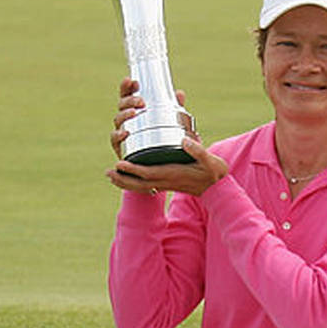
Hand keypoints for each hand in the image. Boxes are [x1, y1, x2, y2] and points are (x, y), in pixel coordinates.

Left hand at [107, 137, 227, 196]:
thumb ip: (198, 149)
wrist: (218, 187)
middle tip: (108, 173)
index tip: (120, 164)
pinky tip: (126, 178)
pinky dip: (133, 183)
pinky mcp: (167, 182)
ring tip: (111, 176)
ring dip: (125, 182)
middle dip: (123, 178)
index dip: (133, 170)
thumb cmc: (213, 172)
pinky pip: (145, 185)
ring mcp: (166, 183)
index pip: (149, 173)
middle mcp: (166, 180)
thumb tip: (184, 139)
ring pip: (140, 186)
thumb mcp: (209, 159)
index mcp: (173, 174)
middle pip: (139, 183)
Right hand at [110, 78, 188, 158]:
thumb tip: (179, 93)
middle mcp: (126, 121)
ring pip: (118, 120)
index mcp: (135, 111)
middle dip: (129, 100)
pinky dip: (119, 135)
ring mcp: (121, 133)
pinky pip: (115, 139)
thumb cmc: (162, 142)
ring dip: (124, 114)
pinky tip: (125, 132)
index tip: (132, 80)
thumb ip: (175, 109)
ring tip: (134, 112)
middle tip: (141, 101)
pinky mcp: (120, 147)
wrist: (155, 166)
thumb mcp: (172, 123)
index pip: (127, 96)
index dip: (127, 87)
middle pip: (122, 105)